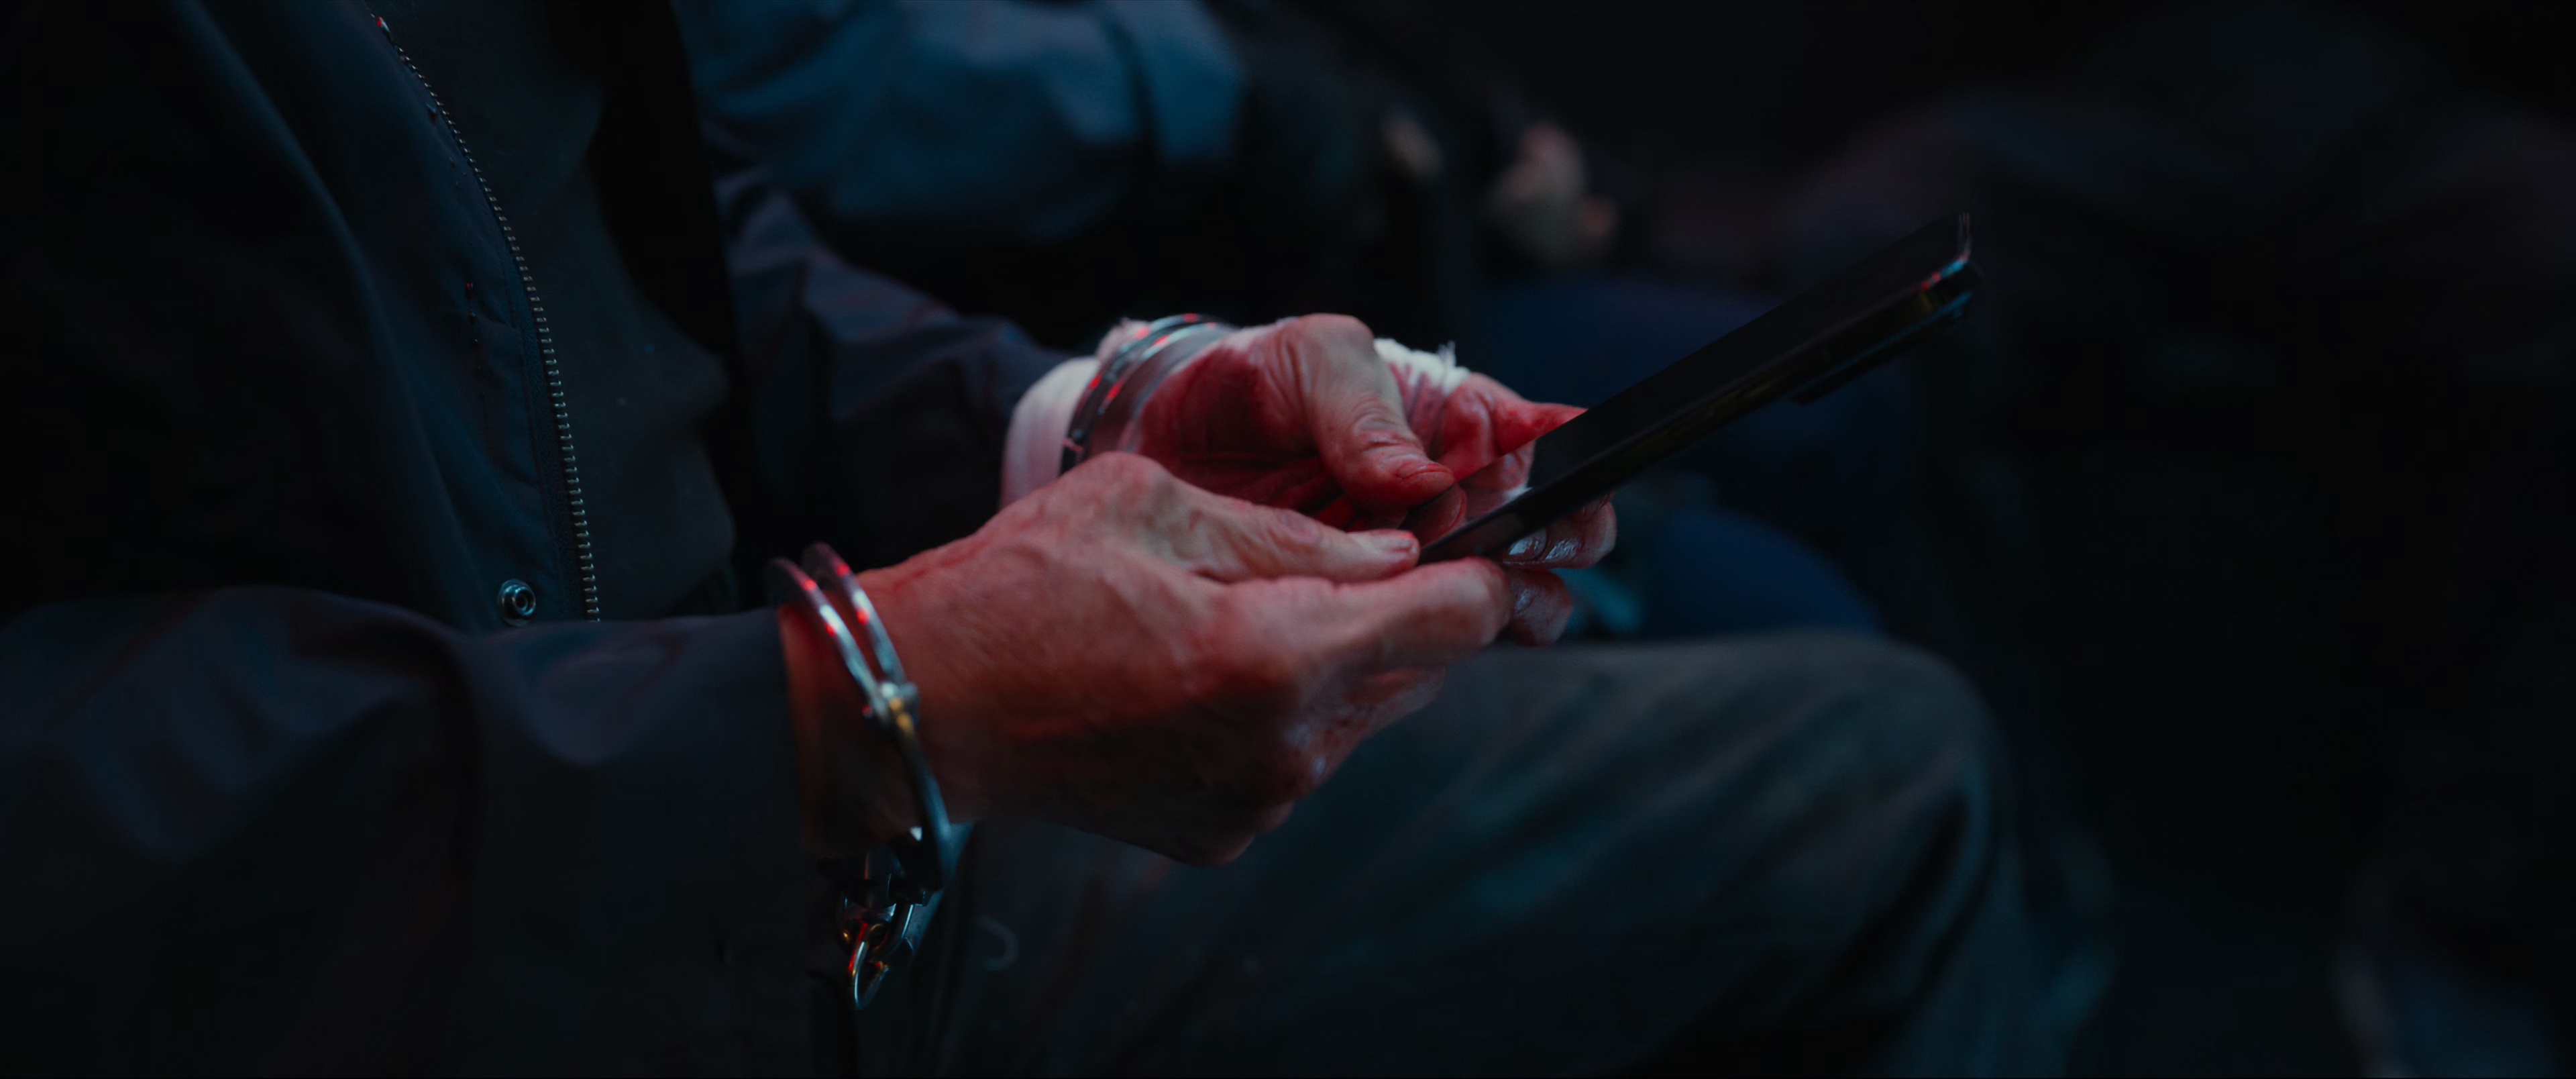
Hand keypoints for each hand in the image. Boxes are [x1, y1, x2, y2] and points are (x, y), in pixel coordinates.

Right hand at [793, 453, 1518, 863]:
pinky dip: (1288, 707)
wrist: (925, 703)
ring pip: (1364, 713)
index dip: (1480, 567)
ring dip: (1343, 658)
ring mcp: (1258, 801)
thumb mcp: (1159, 504)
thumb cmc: (1023, 587)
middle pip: (1422, 669)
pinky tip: (1209, 667)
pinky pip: (1303, 755)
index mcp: (1276, 656)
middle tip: (1357, 552)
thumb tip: (1394, 548)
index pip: (1457, 617)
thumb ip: (1296, 535)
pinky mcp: (1228, 832)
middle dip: (1406, 607)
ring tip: (1254, 605)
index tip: (1478, 536)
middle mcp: (1285, 748)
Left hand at [1129, 314, 1615, 637]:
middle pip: (1553, 534)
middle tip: (1490, 544)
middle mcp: (1460, 496)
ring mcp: (1421, 562)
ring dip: (1498, 601)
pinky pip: (1427, 637)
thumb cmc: (1247, 382)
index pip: (1553, 445)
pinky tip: (1396, 625)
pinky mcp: (1375, 611)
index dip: (1567, 467)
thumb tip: (1428, 484)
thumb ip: (1366, 412)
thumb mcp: (1308, 360)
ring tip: (1446, 590)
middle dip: (1542, 541)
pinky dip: (1427, 639)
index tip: (1535, 485)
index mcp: (1462, 420)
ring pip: (1507, 598)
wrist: (1159, 447)